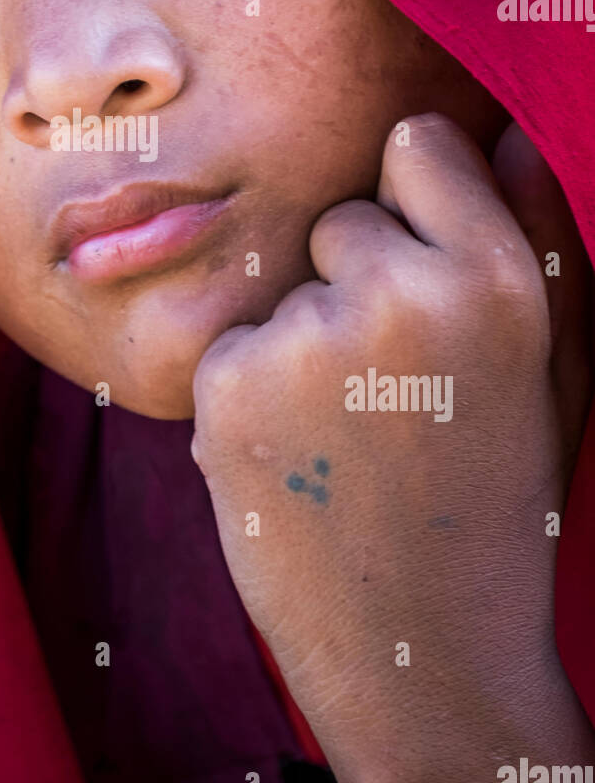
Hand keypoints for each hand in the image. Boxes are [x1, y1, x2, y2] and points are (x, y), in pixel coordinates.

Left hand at [191, 113, 593, 782]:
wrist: (421, 648)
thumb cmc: (493, 498)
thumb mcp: (553, 370)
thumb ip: (538, 239)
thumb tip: (507, 135)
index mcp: (495, 279)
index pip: (416, 144)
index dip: (412, 204)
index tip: (420, 267)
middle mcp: (402, 293)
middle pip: (339, 220)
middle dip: (354, 283)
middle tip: (391, 391)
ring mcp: (307, 339)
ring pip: (283, 288)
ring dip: (301, 343)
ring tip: (347, 437)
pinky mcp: (229, 385)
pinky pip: (233, 343)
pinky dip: (250, 390)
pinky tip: (297, 459)